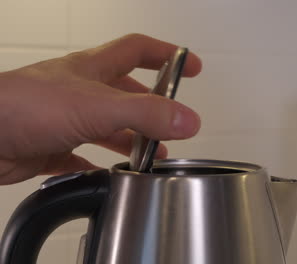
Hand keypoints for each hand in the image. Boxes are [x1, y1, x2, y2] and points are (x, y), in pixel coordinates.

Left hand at [0, 34, 201, 183]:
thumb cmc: (22, 107)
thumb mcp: (97, 106)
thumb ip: (146, 113)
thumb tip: (187, 119)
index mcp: (93, 69)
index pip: (138, 49)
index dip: (167, 54)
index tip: (190, 65)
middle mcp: (80, 90)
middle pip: (126, 91)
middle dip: (153, 104)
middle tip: (172, 120)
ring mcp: (65, 117)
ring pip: (107, 125)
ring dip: (131, 138)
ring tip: (151, 154)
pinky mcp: (51, 144)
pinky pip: (81, 153)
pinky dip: (99, 162)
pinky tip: (108, 172)